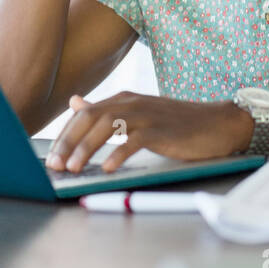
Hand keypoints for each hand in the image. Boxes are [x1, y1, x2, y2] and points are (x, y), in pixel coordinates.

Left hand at [46, 91, 253, 172]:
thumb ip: (106, 110)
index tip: (52, 157)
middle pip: (90, 118)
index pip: (83, 114)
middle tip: (55, 165)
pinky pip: (135, 139)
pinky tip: (108, 167)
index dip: (65, 135)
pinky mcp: (162, 129)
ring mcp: (147, 114)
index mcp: (122, 100)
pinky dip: (119, 152)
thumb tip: (75, 103)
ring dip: (87, 148)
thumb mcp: (138, 113)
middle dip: (69, 142)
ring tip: (74, 168)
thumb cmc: (176, 124)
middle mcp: (131, 102)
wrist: (217, 123)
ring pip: (108, 126)